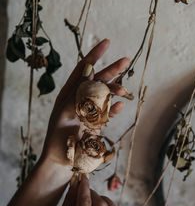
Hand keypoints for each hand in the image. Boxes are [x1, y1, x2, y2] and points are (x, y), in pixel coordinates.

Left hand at [40, 39, 129, 171]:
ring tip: (124, 90)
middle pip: (98, 79)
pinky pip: (108, 112)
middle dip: (111, 69)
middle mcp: (79, 99)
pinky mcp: (97, 123)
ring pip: (105, 95)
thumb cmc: (58, 140)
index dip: (94, 55)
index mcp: (68, 94)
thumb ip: (76, 96)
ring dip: (115, 90)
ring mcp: (90, 111)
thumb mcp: (63, 115)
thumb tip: (88, 73)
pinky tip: (120, 105)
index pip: (82, 69)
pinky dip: (114, 108)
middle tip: (126, 59)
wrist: (62, 163)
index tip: (106, 42)